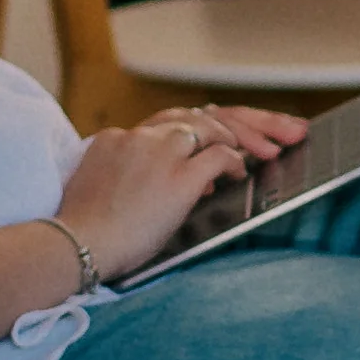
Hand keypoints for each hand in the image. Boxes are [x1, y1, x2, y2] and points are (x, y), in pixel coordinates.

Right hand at [52, 104, 306, 279]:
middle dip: (247, 119)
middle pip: (199, 114)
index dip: (209, 125)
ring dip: (249, 134)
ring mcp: (159, 153)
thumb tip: (197, 184)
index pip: (173, 120)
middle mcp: (139, 136)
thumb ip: (145, 180)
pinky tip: (245, 171)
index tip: (231, 131)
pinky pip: (219, 157)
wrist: (76, 245)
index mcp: (118, 138)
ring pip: (212, 125)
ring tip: (274, 146)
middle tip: (284, 127)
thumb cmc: (89, 235)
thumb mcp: (109, 195)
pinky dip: (236, 161)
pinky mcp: (177, 177)